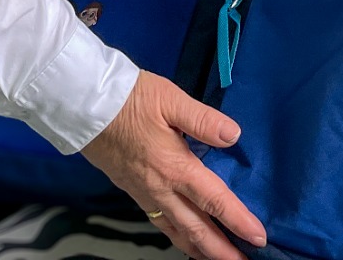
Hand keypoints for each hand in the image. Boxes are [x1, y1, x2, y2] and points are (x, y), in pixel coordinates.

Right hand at [80, 71, 266, 259]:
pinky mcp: (133, 190)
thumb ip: (203, 120)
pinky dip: (177, 236)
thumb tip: (233, 135)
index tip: (258, 237)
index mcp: (175, 167)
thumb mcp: (170, 99)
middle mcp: (161, 188)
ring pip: (177, 231)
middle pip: (197, 229)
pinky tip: (184, 236)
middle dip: (222, 250)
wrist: (84, 106)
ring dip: (200, 249)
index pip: (215, 201)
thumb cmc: (128, 98)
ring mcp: (145, 193)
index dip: (239, 221)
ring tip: (218, 259)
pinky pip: (160, 222)